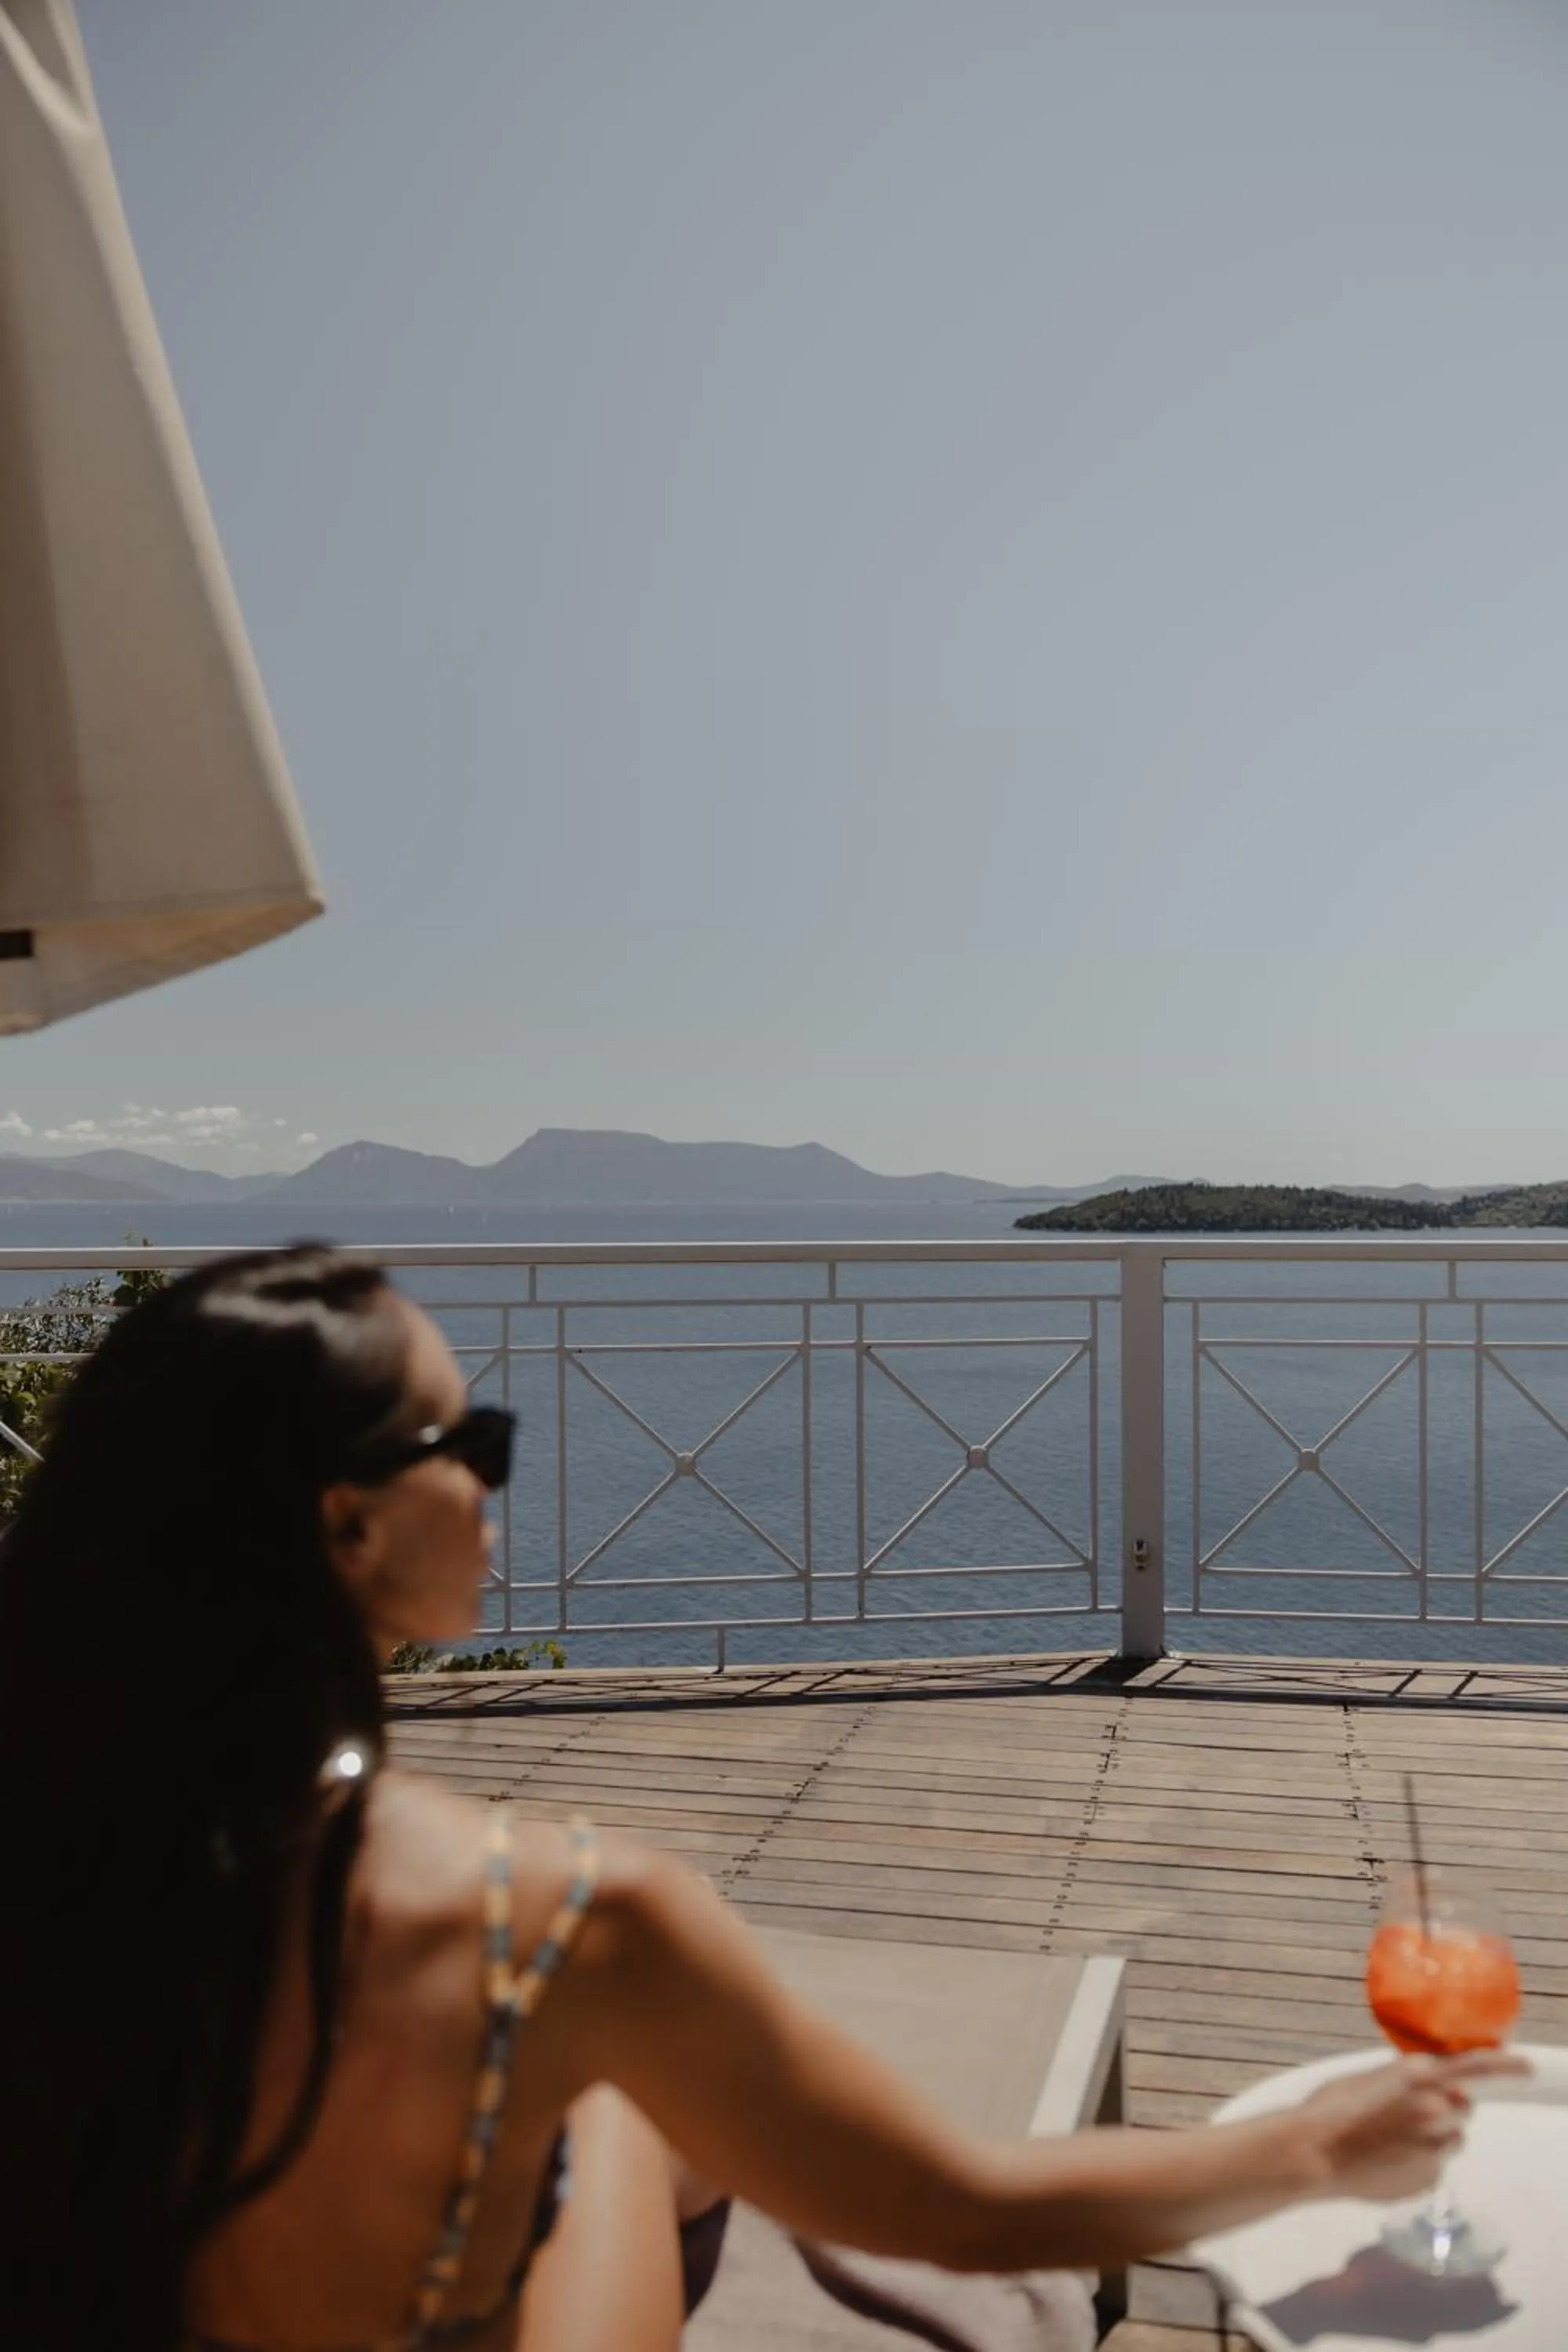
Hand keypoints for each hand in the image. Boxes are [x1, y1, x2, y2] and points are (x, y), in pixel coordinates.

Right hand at [1298, 2051, 1527, 2203]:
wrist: (1312, 2153)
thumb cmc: (1329, 2109)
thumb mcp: (1366, 2077)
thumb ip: (1402, 2077)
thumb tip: (1423, 2080)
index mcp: (1416, 2075)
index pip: (1474, 2066)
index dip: (1505, 2065)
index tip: (1526, 2066)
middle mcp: (1433, 2109)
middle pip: (1461, 2108)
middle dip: (1444, 2110)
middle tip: (1408, 2115)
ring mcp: (1434, 2147)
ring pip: (1450, 2140)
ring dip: (1433, 2139)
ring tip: (1391, 2142)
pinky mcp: (1430, 2178)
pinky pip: (1435, 2168)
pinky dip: (1418, 2165)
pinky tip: (1386, 2162)